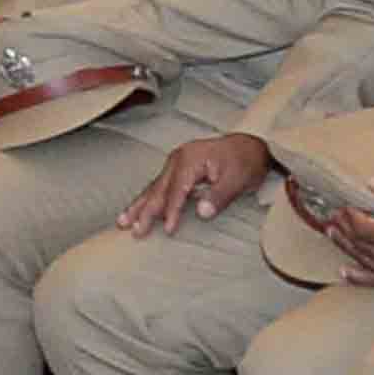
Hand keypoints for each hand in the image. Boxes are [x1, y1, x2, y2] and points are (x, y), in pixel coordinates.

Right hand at [120, 130, 273, 236]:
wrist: (251, 145)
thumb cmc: (245, 161)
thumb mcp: (238, 178)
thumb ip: (219, 195)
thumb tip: (202, 212)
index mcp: (190, 160)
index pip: (177, 190)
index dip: (171, 211)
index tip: (167, 229)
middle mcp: (178, 159)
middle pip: (158, 189)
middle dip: (145, 210)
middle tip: (133, 229)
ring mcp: (176, 163)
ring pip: (153, 187)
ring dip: (139, 205)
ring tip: (122, 221)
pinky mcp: (178, 168)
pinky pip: (159, 185)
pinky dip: (147, 199)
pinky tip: (138, 208)